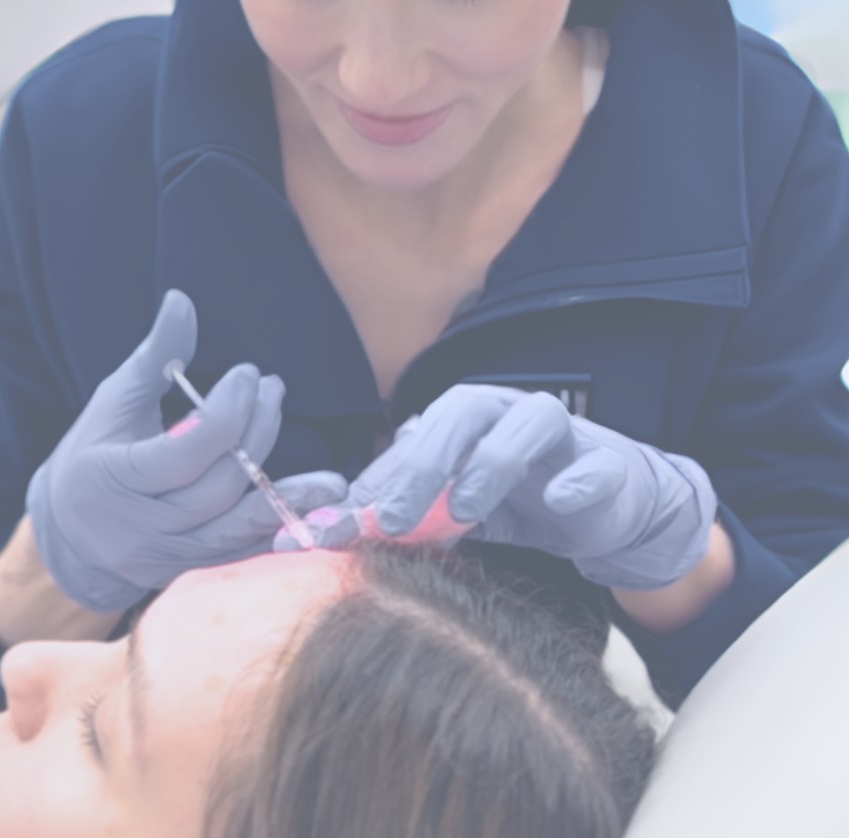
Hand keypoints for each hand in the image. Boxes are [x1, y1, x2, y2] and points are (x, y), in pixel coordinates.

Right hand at [26, 289, 347, 611]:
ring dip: (286, 500)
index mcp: (112, 479)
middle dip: (256, 434)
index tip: (248, 374)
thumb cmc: (93, 452)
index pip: (183, 452)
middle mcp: (139, 528)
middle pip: (216, 487)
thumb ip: (154, 355)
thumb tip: (182, 300)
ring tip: (331, 481)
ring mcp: (164, 559)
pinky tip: (315, 518)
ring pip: (235, 530)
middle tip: (274, 390)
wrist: (68, 535)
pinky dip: (278, 535)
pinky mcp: (187, 574)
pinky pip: (241, 557)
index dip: (226, 412)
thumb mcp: (114, 400)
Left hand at [310, 385, 717, 590]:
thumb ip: (406, 513)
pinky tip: (558, 501)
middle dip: (422, 463)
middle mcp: (509, 412)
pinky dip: (577, 481)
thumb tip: (333, 531)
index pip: (414, 436)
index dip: (376, 476)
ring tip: (464, 510)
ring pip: (529, 420)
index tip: (340, 524)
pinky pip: (596, 465)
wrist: (607, 509)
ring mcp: (563, 435)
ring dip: (492, 461)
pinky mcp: (609, 464)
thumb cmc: (518, 500)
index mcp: (466, 418)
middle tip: (390, 518)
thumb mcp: (454, 511)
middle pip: (463, 410)